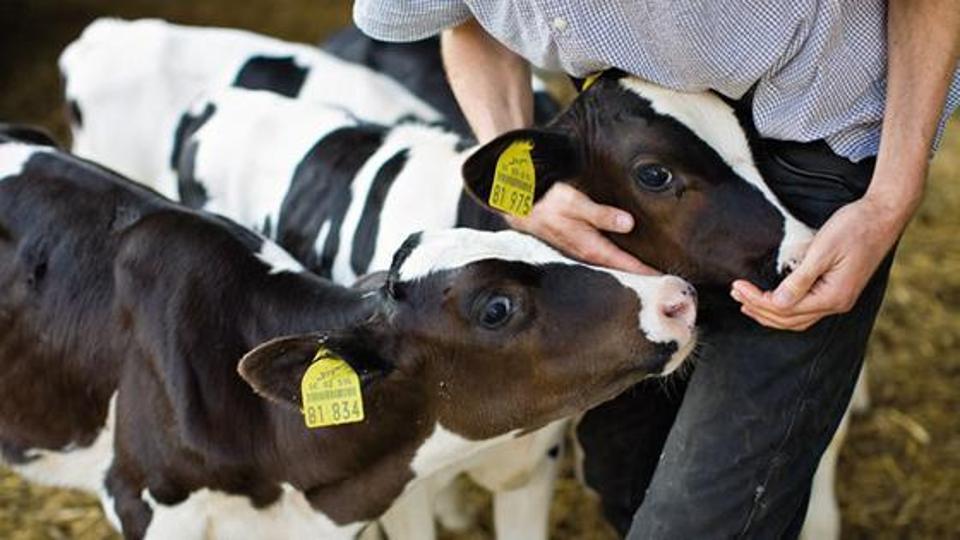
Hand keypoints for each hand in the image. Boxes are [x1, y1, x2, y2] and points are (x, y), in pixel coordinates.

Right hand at [506, 183, 657, 273]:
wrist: (518, 205)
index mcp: (589, 246)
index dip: (646, 271)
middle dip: (641, 274)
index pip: (625, 264)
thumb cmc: (544, 202)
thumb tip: (628, 224)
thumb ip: (601, 214)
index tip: (666, 277)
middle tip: (664, 280)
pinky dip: (615, 259)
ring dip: (628, 268)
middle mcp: (585, 253)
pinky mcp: (575, 245)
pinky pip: (601, 257)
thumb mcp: (574, 203)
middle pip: (619, 268)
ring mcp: (579, 250)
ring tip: (648, 271)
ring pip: (610, 264)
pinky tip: (621, 256)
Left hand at [730, 194, 911, 330]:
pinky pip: (807, 309)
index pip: (785, 309)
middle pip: (789, 319)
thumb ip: (800, 280)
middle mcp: (836, 304)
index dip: (757, 300)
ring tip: (747, 303)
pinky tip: (772, 300)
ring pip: (797, 319)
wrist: (883, 216)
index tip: (737, 286)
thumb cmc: (853, 228)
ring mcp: (839, 299)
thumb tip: (777, 303)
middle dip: (759, 309)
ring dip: (770, 313)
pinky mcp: (838, 291)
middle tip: (736, 294)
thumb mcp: (822, 251)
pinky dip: (785, 308)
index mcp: (832, 297)